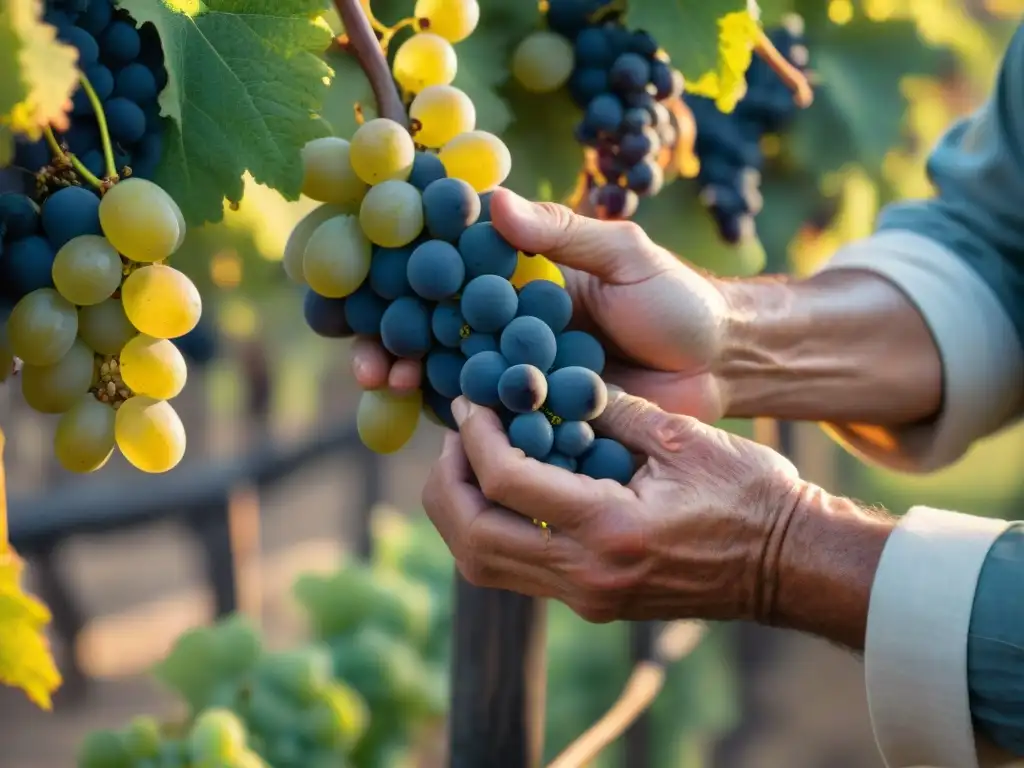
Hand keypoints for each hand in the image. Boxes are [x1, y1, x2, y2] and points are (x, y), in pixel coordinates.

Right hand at [352, 188, 733, 421]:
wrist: (720, 365)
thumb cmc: (678, 300)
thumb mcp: (624, 255)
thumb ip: (562, 234)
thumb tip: (493, 201)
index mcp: (525, 280)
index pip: (454, 274)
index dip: (410, 277)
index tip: (370, 280)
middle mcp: (513, 326)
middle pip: (439, 330)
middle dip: (395, 338)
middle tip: (368, 353)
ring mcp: (523, 374)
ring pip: (454, 375)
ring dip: (414, 378)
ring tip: (386, 381)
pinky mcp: (540, 417)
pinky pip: (493, 419)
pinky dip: (462, 420)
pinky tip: (435, 421)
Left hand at [421, 389, 802, 623]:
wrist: (788, 565)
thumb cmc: (749, 493)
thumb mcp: (682, 436)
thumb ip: (611, 408)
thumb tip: (552, 383)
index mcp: (611, 528)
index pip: (507, 482)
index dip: (475, 437)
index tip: (469, 404)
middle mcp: (588, 575)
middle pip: (474, 538)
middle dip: (448, 481)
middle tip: (454, 436)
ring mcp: (587, 598)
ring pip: (484, 565)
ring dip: (461, 512)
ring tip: (467, 461)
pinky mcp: (592, 604)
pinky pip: (516, 571)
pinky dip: (492, 530)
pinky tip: (503, 490)